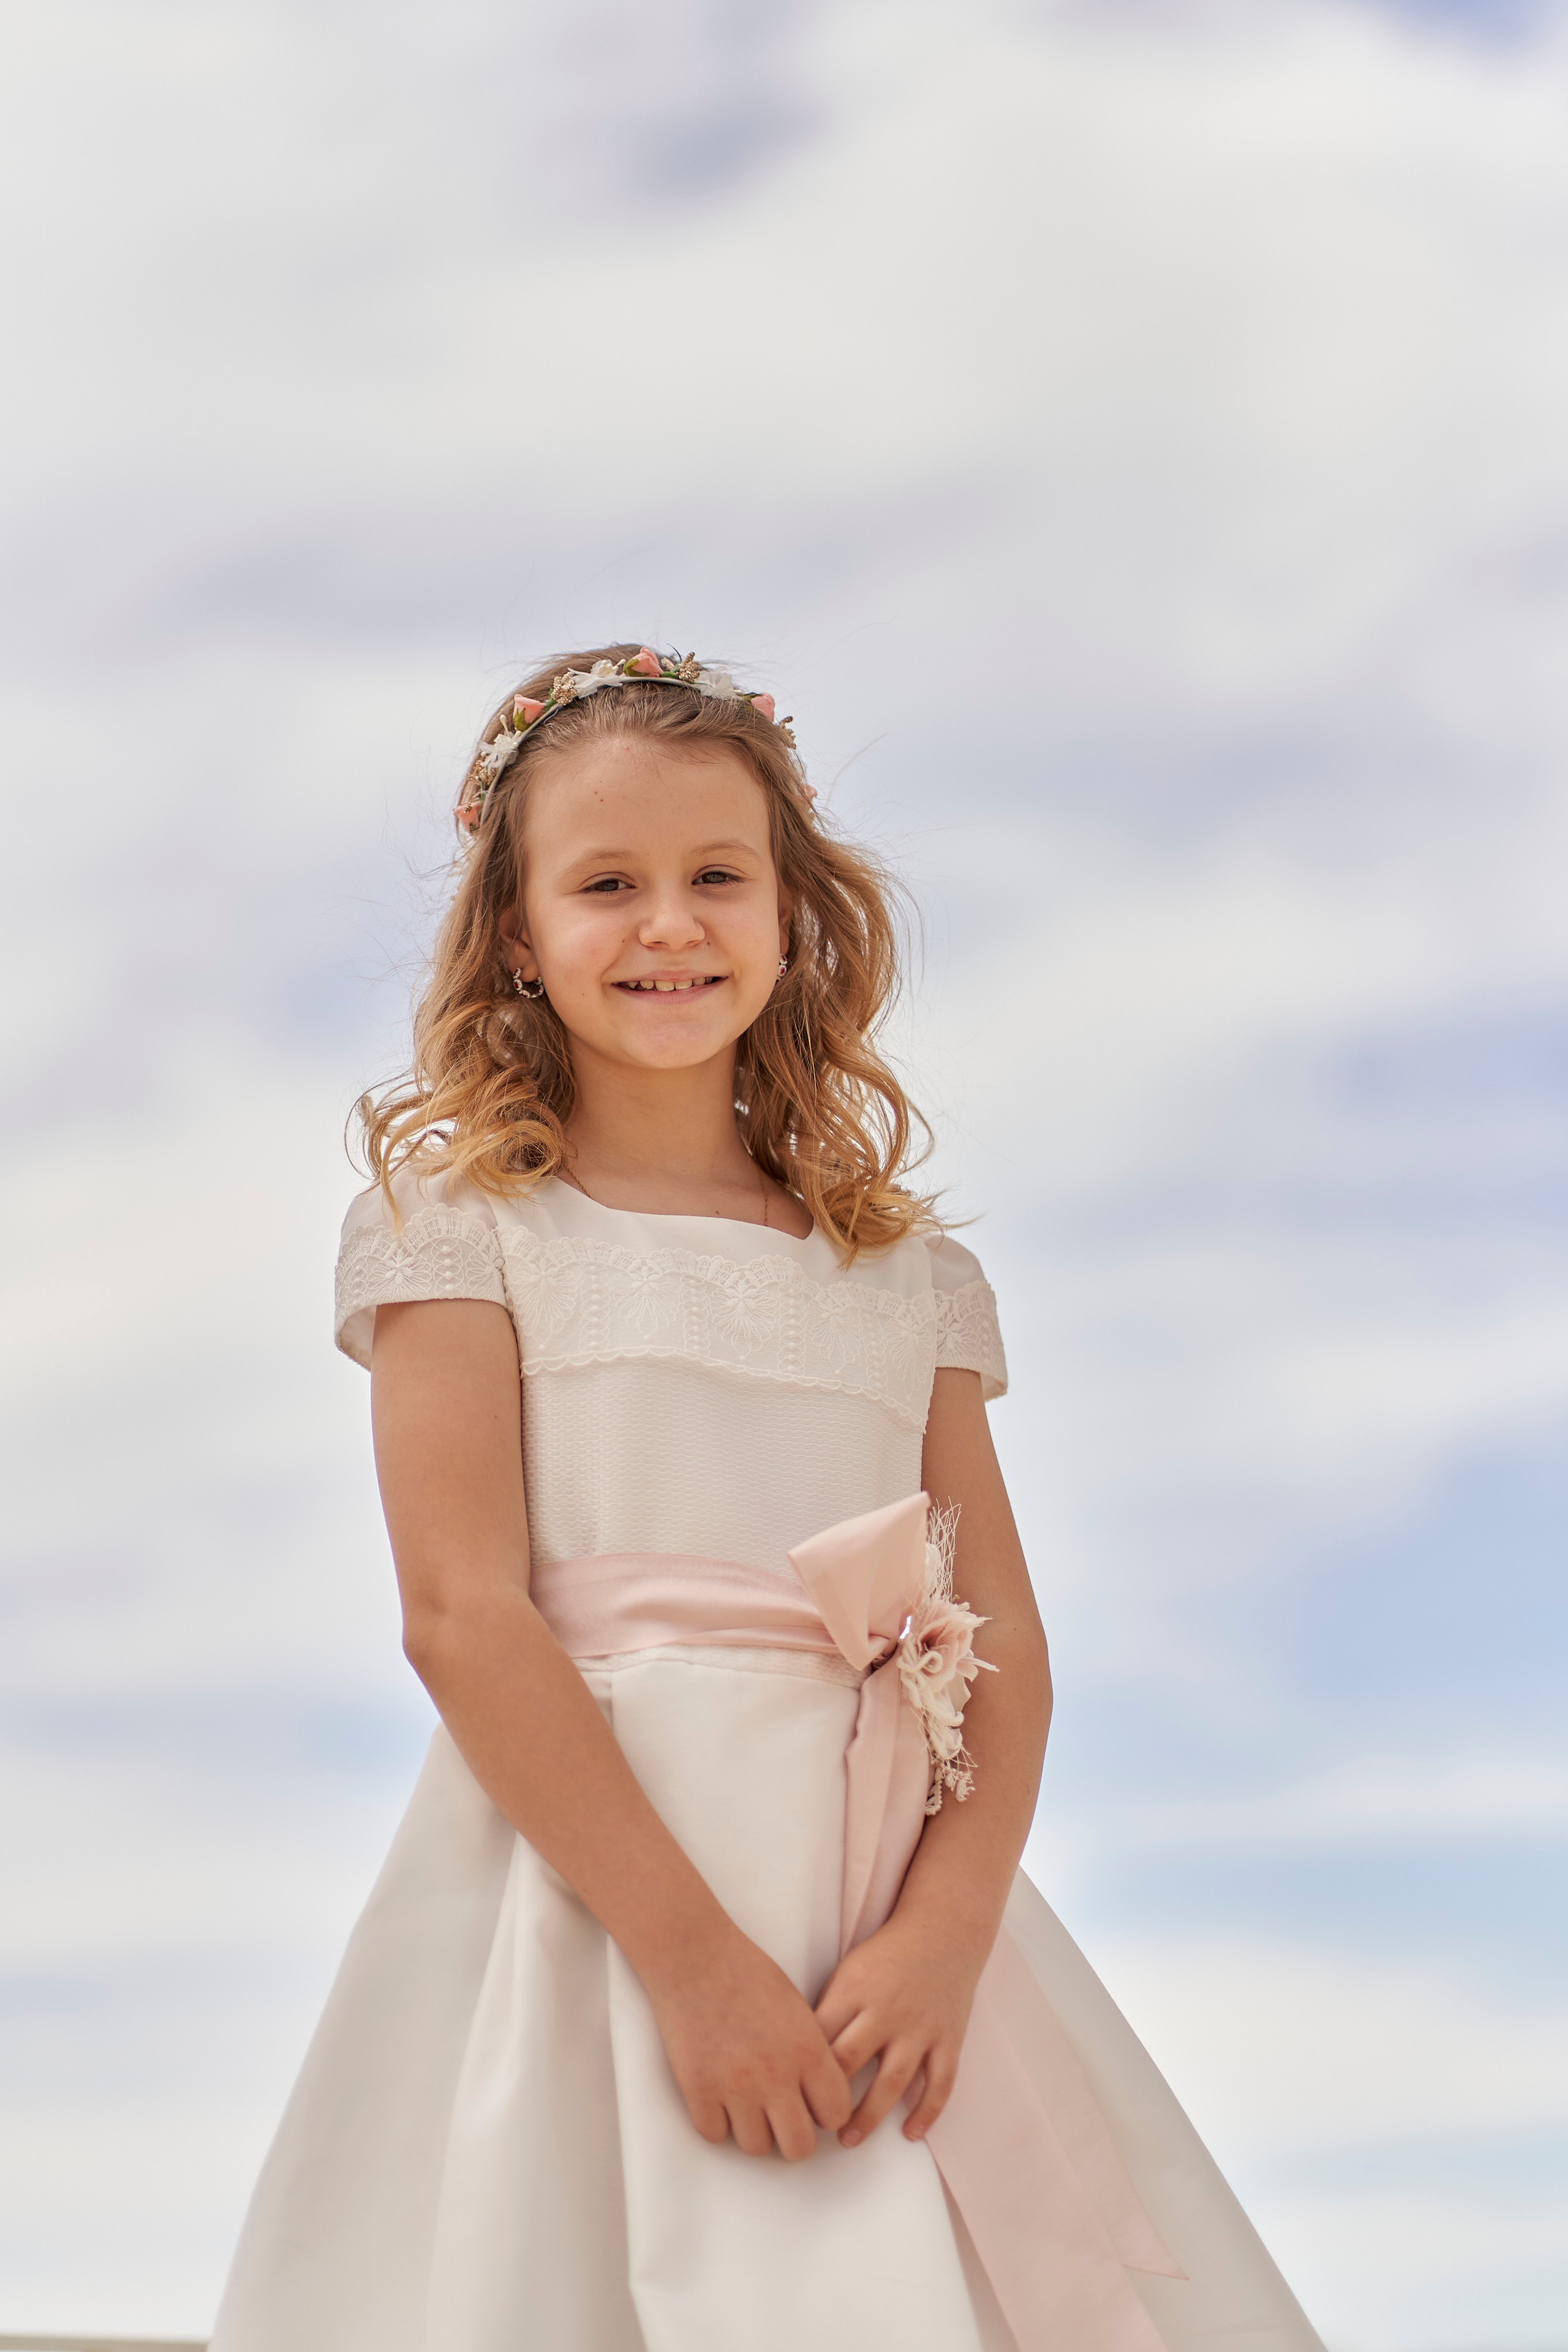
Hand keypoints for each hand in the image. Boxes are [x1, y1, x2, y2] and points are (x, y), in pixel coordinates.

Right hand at [643, 1923, 852, 2160]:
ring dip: (755, 2131)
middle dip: (794, 2136)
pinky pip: (715, 2135)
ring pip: (756, 2148)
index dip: (826, 2113)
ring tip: (749, 2104)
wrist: (694, 1955)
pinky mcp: (698, 2089)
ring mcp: (734, 2086)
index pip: (836, 2113)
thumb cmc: (748, 1973)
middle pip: (799, 2147)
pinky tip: (720, 2098)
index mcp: (808, 2050)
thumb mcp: (797, 2008)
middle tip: (783, 2116)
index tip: (813, 2104)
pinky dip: (718, 2122)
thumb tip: (818, 2096)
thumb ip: (812, 2054)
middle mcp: (775, 2075)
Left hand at [813, 1910, 982, 2147]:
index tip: (787, 2096)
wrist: (943, 1930)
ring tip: (848, 2139)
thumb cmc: (885, 1955)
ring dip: (869, 2116)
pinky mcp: (949, 2038)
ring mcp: (920, 2028)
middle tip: (810, 2126)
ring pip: (893, 2082)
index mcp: (854, 1991)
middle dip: (828, 2098)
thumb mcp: (847, 1971)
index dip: (799, 2070)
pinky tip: (910, 2133)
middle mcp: (887, 2011)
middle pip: (850, 2060)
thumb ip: (827, 2010)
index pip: (820, 2037)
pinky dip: (927, 2112)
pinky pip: (940, 2083)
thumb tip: (794, 2054)